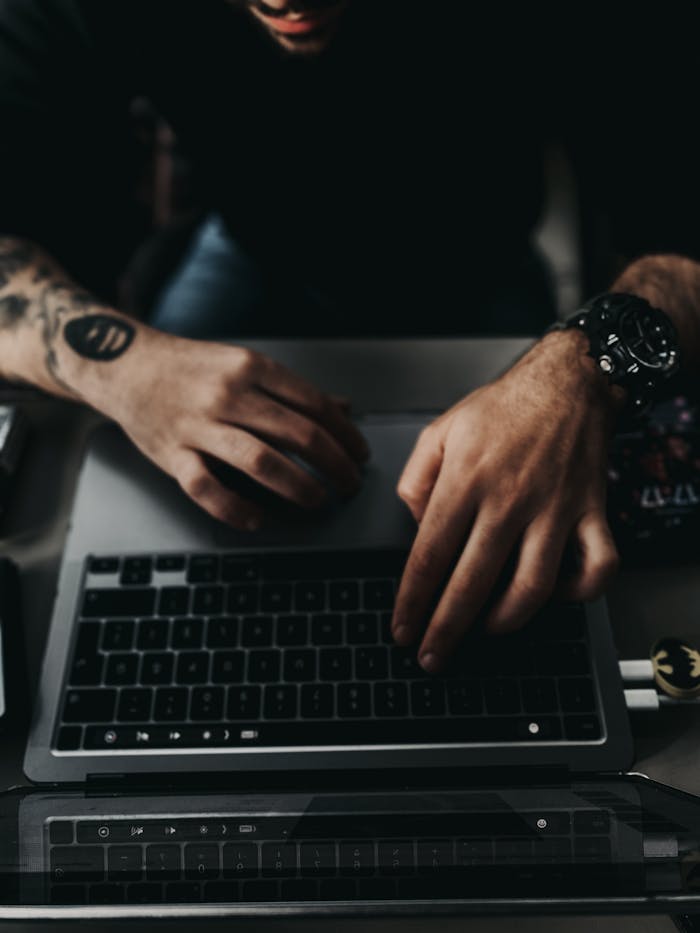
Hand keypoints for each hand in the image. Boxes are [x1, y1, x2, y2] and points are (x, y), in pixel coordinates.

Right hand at [95, 328, 368, 528]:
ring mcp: (198, 425)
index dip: (346, 435)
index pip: (315, 405)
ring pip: (260, 461)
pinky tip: (258, 519)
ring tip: (319, 500)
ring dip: (300, 487)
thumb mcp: (246, 366)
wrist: (127, 366)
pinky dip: (235, 508)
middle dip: (335, 465)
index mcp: (252, 368)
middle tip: (350, 484)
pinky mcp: (171, 453)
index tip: (360, 454)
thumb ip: (293, 391)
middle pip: (299, 434)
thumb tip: (344, 409)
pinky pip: (206, 487)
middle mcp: (229, 394)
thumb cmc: (193, 370)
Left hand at [391, 329, 620, 672]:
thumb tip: (415, 525)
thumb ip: (415, 478)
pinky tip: (555, 596)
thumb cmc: (503, 407)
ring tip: (484, 632)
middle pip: (472, 582)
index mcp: (466, 479)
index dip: (412, 601)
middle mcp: (509, 500)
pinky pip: (597, 567)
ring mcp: (555, 509)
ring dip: (504, 622)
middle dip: (446, 629)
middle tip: (431, 656)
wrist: (568, 382)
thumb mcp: (440, 429)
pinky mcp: (592, 513)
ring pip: (532, 587)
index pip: (430, 555)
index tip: (403, 629)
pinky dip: (579, 594)